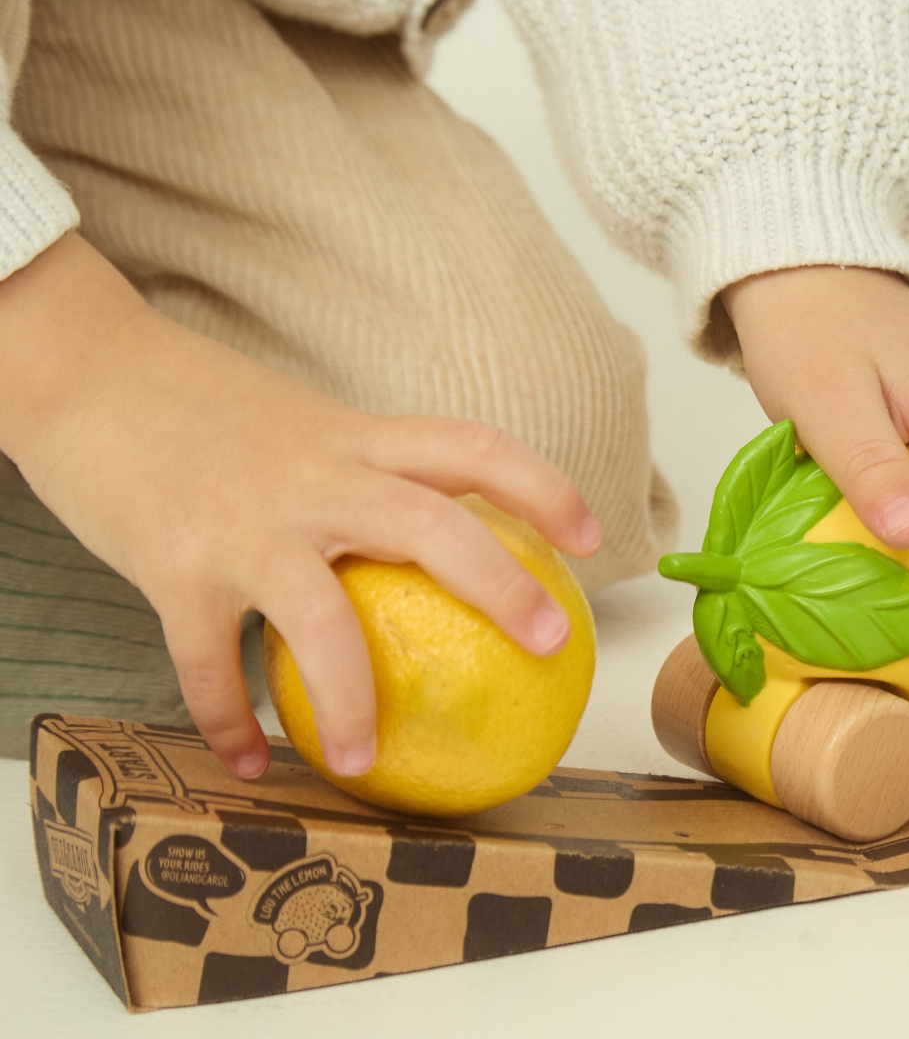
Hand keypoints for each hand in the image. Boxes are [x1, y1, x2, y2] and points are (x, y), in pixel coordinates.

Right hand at [0, 233, 600, 778]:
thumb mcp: (302, 423)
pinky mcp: (175, 567)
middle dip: (501, 585)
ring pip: (321, 619)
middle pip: (432, 526)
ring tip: (369, 757)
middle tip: (550, 643)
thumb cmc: (202, 406)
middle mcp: (316, 478)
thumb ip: (359, 472)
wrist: (90, 373)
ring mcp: (247, 525)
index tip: (592, 534)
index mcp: (354, 438)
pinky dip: (227, 721)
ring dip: (350, 698)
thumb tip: (418, 534)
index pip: (472, 448)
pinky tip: (247, 763)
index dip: (543, 487)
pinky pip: (208, 663)